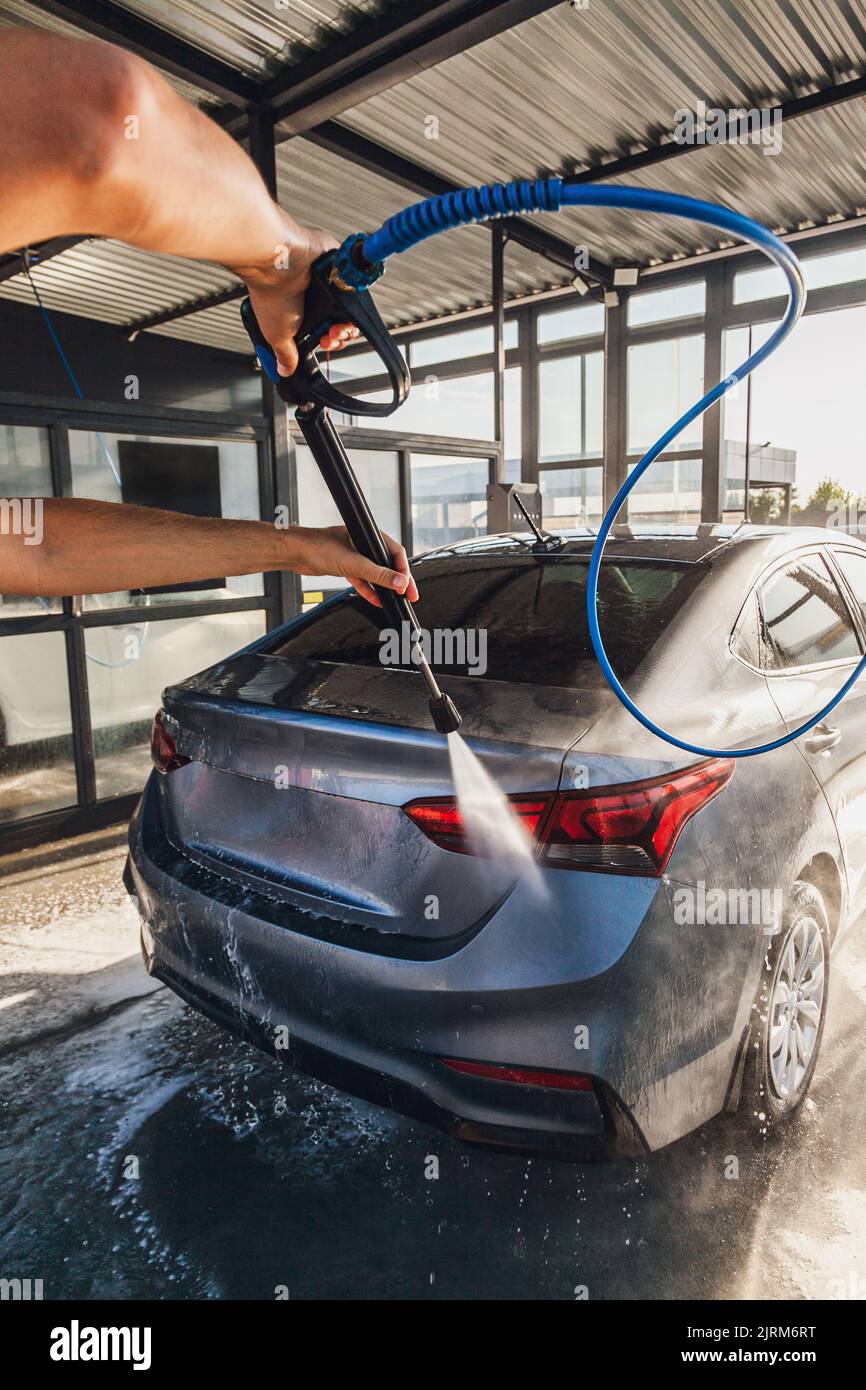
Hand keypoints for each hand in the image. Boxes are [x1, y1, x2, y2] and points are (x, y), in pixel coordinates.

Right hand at [239, 220, 358, 376]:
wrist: (279, 264)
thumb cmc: (273, 293)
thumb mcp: (276, 335)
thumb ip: (284, 355)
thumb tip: (283, 371)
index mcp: (301, 312)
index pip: (325, 334)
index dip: (330, 342)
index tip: (325, 344)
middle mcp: (315, 299)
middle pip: (341, 324)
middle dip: (339, 337)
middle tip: (331, 337)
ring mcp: (328, 284)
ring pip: (351, 310)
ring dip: (346, 324)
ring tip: (336, 327)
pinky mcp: (338, 268)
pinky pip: (356, 287)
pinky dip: (353, 298)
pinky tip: (343, 305)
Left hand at [292, 525, 418, 608]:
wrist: (295, 553)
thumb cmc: (319, 547)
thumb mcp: (354, 563)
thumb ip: (378, 574)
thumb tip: (399, 582)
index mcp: (368, 535)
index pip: (395, 553)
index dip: (404, 570)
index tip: (407, 586)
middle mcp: (363, 544)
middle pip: (388, 564)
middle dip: (398, 581)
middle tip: (409, 595)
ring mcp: (355, 556)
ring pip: (375, 574)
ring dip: (385, 587)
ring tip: (395, 600)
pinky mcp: (346, 566)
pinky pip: (362, 580)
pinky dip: (369, 590)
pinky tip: (377, 600)